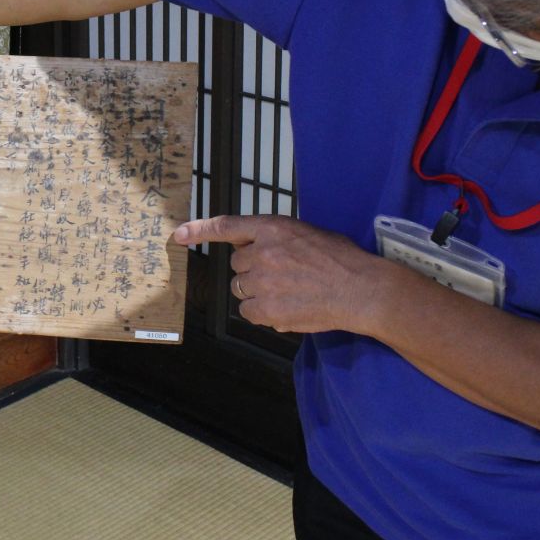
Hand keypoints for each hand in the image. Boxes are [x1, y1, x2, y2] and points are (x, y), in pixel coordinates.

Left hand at [173, 214, 402, 334]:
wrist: (361, 289)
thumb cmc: (340, 259)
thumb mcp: (306, 233)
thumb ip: (275, 238)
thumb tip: (250, 250)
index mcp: (273, 228)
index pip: (227, 227)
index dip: (200, 230)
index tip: (178, 234)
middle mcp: (262, 252)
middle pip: (237, 264)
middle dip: (253, 270)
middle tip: (282, 275)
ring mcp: (263, 282)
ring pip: (241, 288)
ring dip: (257, 292)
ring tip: (289, 292)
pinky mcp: (267, 309)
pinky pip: (249, 311)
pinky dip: (263, 313)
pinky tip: (287, 308)